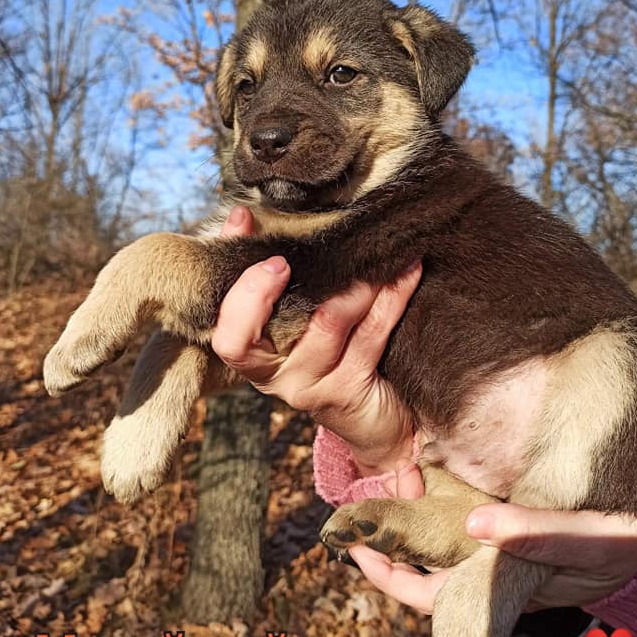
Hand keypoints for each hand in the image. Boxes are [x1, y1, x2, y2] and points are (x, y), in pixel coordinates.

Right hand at [211, 205, 421, 475]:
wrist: (379, 422)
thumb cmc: (331, 353)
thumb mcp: (294, 316)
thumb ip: (264, 271)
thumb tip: (241, 215)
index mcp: (253, 357)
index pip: (227, 337)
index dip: (242, 298)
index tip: (271, 260)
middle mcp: (274, 378)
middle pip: (258, 337)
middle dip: (270, 289)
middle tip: (296, 253)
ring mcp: (310, 389)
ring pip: (327, 322)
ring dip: (354, 280)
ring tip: (377, 249)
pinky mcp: (349, 392)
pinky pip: (371, 334)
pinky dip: (392, 296)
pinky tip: (409, 270)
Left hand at [350, 485, 636, 613]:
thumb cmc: (624, 539)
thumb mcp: (587, 538)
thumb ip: (537, 535)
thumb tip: (476, 523)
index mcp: (502, 584)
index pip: (428, 595)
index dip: (388, 576)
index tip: (353, 545)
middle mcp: (491, 565)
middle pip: (423, 563)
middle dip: (390, 536)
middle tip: (361, 499)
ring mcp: (497, 541)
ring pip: (438, 535)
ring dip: (413, 509)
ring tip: (390, 474)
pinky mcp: (507, 515)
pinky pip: (461, 509)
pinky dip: (441, 491)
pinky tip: (430, 462)